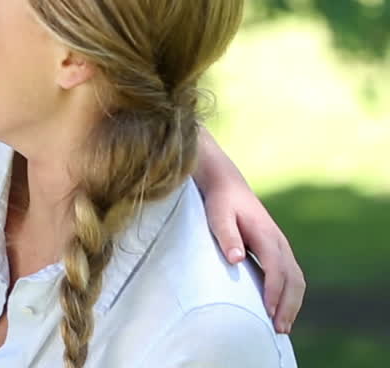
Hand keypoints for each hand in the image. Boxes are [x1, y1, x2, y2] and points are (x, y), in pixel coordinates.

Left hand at [204, 178, 304, 332]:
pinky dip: (290, 295)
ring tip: (282, 327)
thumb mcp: (218, 215)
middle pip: (293, 278)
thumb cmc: (220, 202)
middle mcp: (279, 242)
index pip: (276, 268)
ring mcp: (281, 246)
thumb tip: (235, 259)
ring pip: (296, 279)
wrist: (227, 185)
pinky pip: (291, 276)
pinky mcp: (276, 251)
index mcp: (266, 234)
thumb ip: (226, 236)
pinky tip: (280, 310)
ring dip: (292, 304)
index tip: (268, 312)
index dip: (273, 291)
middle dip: (288, 305)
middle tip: (279, 329)